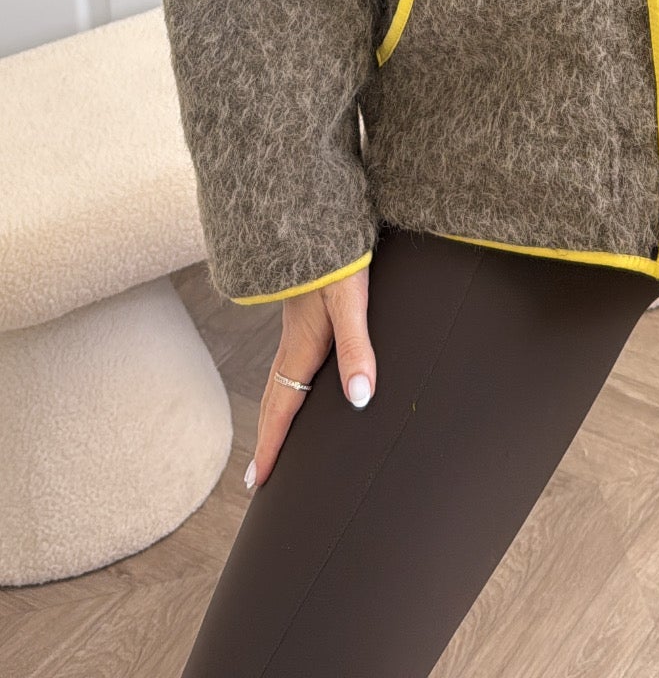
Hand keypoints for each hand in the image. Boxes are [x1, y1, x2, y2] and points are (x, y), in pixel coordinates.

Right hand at [245, 266, 375, 490]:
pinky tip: (296, 381)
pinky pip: (288, 361)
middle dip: (267, 439)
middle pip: (275, 400)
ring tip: (272, 436)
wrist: (313, 218)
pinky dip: (284, 385)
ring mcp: (296, 326)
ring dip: (274, 413)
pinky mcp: (304, 311)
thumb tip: (360, 397)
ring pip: (280, 379)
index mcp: (301, 346)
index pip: (282, 408)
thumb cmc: (335, 258)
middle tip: (258, 477)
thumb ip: (356, 348)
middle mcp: (293, 341)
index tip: (260, 482)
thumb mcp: (351, 301)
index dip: (272, 446)